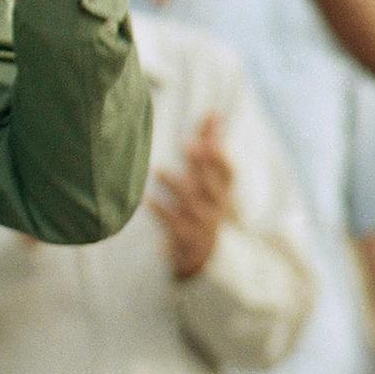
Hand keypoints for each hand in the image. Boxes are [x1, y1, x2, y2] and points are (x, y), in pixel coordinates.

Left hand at [148, 114, 234, 279]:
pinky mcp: (186, 240)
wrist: (206, 260)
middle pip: (211, 184)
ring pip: (191, 204)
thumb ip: (209, 150)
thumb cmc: (204, 210)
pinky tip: (146, 199)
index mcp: (221, 193)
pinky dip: (162, 212)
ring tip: (159, 169)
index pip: (227, 172)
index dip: (221, 154)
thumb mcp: (209, 182)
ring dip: (176, 186)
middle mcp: (215, 207)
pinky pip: (173, 226)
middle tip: (189, 144)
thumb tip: (213, 113)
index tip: (213, 136)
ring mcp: (201, 224)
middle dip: (203, 165)